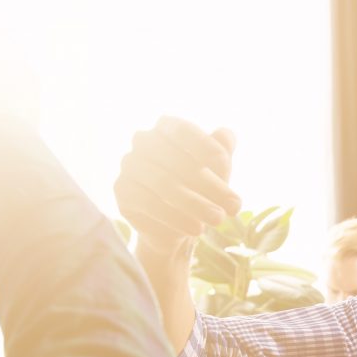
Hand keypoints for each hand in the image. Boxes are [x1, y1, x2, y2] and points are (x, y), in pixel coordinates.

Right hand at [113, 117, 239, 261]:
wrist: (179, 224)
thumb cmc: (201, 188)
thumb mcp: (218, 171)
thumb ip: (222, 151)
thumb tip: (227, 134)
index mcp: (166, 127)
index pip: (182, 130)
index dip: (203, 144)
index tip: (223, 162)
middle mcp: (143, 142)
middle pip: (175, 160)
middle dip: (209, 184)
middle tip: (234, 206)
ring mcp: (129, 165)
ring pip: (162, 184)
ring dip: (195, 204)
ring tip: (218, 220)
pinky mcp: (122, 191)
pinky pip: (147, 203)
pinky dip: (175, 218)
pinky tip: (195, 229)